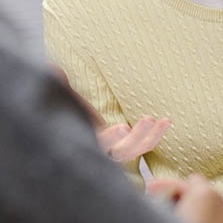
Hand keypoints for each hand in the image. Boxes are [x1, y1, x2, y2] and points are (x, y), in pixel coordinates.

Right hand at [50, 66, 171, 161]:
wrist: (75, 118)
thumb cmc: (66, 105)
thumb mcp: (61, 95)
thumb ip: (60, 84)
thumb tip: (55, 70)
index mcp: (83, 141)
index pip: (97, 144)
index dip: (110, 138)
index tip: (123, 126)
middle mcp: (99, 151)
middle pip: (120, 153)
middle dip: (136, 138)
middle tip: (149, 119)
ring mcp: (114, 151)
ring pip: (136, 151)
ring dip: (151, 136)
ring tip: (164, 120)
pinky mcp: (126, 146)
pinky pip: (144, 145)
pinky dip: (156, 135)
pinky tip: (167, 121)